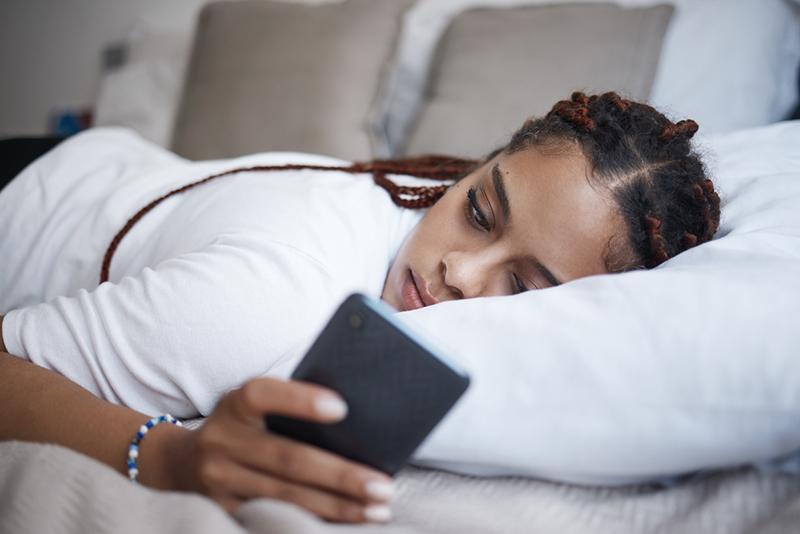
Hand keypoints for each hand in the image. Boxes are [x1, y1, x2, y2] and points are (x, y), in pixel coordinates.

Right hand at [171, 377, 394, 522]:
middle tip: (383, 486)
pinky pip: (273, 519)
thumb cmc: (240, 426)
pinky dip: (314, 522)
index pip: (263, 394)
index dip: (301, 400)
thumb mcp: (252, 405)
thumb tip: (354, 417)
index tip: (342, 408)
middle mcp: (222, 441)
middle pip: (287, 459)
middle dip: (341, 475)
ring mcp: (219, 481)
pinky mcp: (222, 511)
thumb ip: (288, 405)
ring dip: (337, 507)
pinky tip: (347, 525)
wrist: (179, 464)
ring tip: (377, 511)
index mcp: (235, 405)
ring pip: (285, 497)